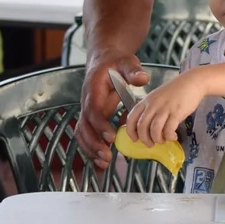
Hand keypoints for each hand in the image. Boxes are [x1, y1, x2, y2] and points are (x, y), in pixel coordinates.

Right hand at [76, 53, 147, 167]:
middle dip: (93, 143)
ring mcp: (87, 110)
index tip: (111, 137)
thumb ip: (133, 70)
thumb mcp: (127, 62)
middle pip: (84, 126)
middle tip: (107, 156)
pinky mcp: (91, 117)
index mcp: (94, 89)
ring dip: (91, 149)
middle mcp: (86, 102)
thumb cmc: (117, 63)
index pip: (93, 110)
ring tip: (104, 162)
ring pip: (82, 133)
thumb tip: (142, 78)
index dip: (100, 125)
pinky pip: (87, 135)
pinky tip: (102, 161)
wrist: (105, 61)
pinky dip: (92, 149)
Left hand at [126, 70, 204, 146]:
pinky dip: (169, 136)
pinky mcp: (176, 112)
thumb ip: (151, 109)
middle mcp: (153, 104)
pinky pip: (169, 129)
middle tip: (150, 144)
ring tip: (162, 140)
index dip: (131, 131)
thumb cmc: (176, 91)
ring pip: (154, 129)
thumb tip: (147, 128)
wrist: (193, 82)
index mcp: (146, 101)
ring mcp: (165, 108)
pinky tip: (173, 136)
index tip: (135, 139)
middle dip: (144, 139)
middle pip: (142, 126)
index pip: (132, 118)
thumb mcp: (158, 97)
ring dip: (157, 139)